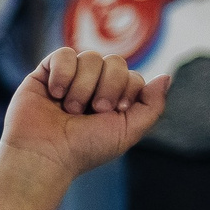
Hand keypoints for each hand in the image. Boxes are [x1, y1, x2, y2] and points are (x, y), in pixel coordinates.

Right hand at [0, 48, 168, 178]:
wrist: (44, 155)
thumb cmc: (83, 149)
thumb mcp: (128, 131)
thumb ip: (152, 105)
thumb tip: (165, 76)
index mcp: (112, 99)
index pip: (132, 75)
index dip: (126, 89)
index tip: (113, 111)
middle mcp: (92, 86)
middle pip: (115, 61)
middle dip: (107, 86)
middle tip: (93, 110)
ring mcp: (69, 79)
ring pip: (90, 57)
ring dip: (83, 86)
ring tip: (70, 108)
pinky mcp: (45, 74)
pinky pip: (64, 54)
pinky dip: (63, 73)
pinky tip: (55, 94)